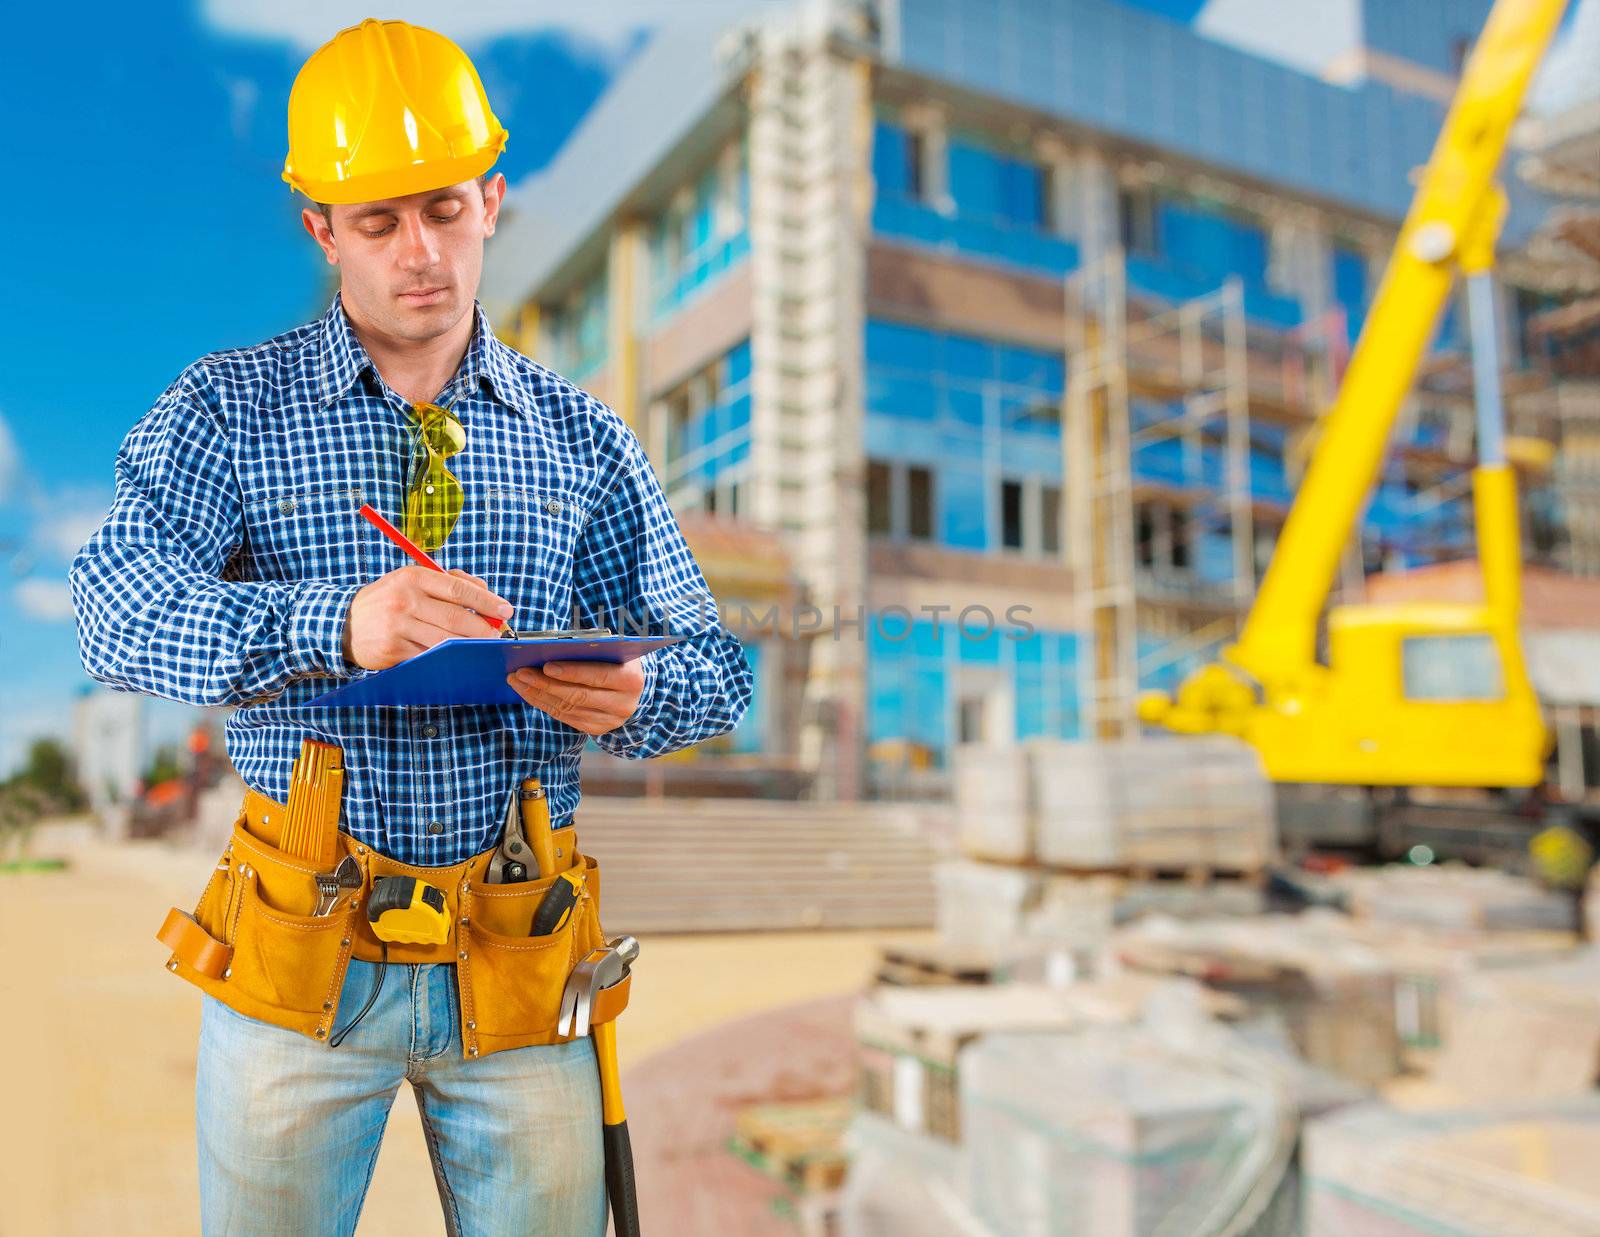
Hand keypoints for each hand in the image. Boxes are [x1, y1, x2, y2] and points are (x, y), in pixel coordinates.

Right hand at [342, 567, 512, 670]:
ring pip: (445, 641)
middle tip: (499, 634)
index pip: (458, 589)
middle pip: (455, 618)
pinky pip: (429, 656)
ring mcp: (398, 627)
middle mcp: (405, 600)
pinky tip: (459, 658)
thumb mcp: (412, 580)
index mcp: (413, 577)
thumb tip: (486, 592)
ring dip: (469, 646)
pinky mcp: (394, 650)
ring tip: (483, 647)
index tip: (507, 609)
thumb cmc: (390, 600)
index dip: (486, 601)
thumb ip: (449, 582)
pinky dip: (448, 658)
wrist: (344, 623)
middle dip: (483, 629)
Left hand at [505, 659, 645, 735]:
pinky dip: (543, 703)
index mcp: (631, 680)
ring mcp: (609, 721)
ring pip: (567, 708)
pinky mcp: (595, 729)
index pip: (599, 677)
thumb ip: (592, 649)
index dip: (572, 672)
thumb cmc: (617, 661)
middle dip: (546, 684)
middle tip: (521, 672)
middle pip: (578, 696)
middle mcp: (623, 704)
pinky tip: (528, 692)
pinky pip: (564, 717)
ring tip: (517, 680)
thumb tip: (553, 647)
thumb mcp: (613, 651)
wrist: (635, 691)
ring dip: (538, 694)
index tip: (546, 666)